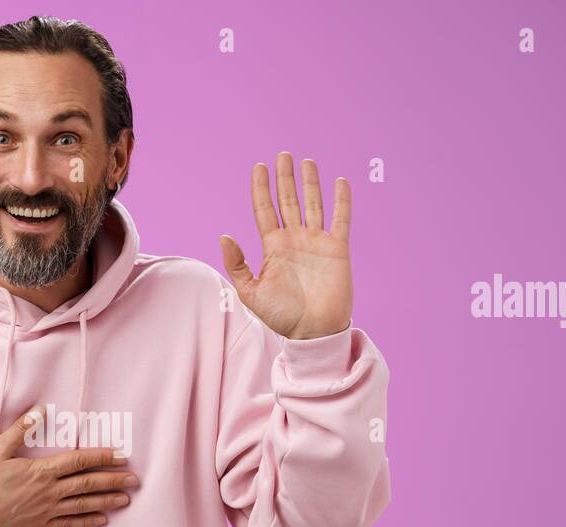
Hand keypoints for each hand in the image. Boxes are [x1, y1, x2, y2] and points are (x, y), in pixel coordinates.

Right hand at [0, 404, 138, 526]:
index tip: (121, 455)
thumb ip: (19, 430)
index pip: (78, 461)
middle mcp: (48, 492)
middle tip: (135, 479)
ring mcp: (45, 511)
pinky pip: (68, 525)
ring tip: (126, 499)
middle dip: (113, 479)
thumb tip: (40, 410)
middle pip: (87, 483)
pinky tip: (102, 520)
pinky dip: (86, 522)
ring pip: (83, 504)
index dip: (101, 457)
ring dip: (106, 501)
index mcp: (40, 471)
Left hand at [219, 152, 352, 339]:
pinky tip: (339, 182)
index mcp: (272, 247)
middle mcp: (294, 240)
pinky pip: (340, 219)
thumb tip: (224, 236)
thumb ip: (237, 265)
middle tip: (282, 155)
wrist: (312, 332)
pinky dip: (341, 201)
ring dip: (310, 183)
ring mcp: (316, 242)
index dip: (261, 189)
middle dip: (284, 179)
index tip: (258, 167)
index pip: (265, 210)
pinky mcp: (337, 249)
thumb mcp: (251, 292)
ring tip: (306, 162)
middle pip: (288, 201)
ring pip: (313, 204)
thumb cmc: (281, 316)